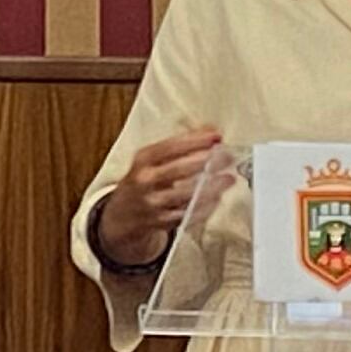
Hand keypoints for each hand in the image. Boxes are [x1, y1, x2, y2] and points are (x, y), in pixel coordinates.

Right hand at [93, 127, 225, 273]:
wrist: (122, 215)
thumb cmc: (143, 181)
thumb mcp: (152, 159)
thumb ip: (180, 145)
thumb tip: (211, 130)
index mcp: (143, 160)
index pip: (170, 147)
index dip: (194, 141)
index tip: (215, 136)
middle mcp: (145, 181)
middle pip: (178, 169)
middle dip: (205, 162)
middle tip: (227, 156)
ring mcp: (153, 203)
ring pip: (185, 194)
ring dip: (210, 187)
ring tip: (228, 178)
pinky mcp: (162, 222)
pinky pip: (187, 214)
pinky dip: (204, 207)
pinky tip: (217, 198)